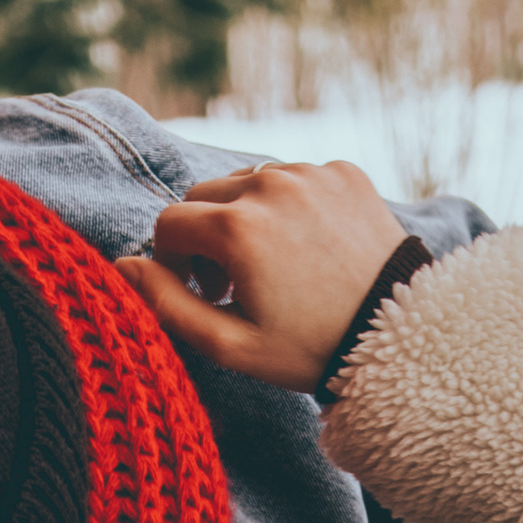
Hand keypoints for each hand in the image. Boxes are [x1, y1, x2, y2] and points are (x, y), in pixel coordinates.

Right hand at [122, 158, 411, 392]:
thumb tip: (119, 267)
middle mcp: (271, 185)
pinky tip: (311, 250)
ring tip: (273, 267)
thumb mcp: (231, 345)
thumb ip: (166, 304)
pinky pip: (295, 179)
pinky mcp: (344, 172)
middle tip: (233, 283)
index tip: (201, 292)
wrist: (403, 337)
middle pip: (204, 196)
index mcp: (237, 226)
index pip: (168, 223)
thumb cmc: (312, 350)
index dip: (172, 261)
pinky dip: (290, 208)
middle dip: (205, 237)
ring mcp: (312, 173)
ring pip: (248, 183)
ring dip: (246, 218)